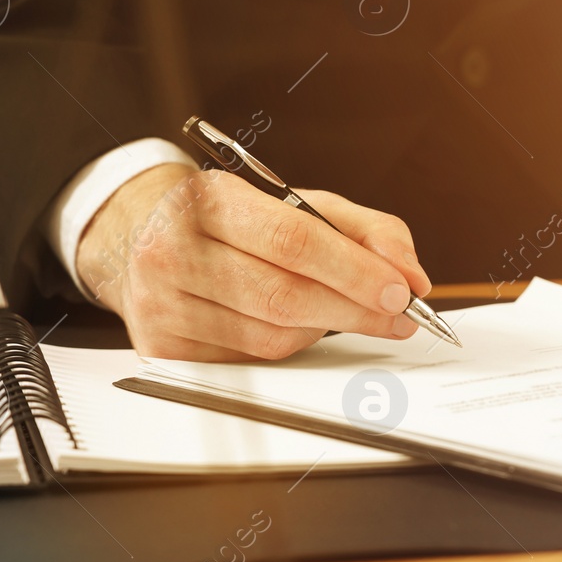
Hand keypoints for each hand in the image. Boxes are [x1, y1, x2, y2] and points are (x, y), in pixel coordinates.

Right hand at [76, 164, 431, 359]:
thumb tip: (412, 276)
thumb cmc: (236, 223)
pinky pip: (250, 361)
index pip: (292, 240)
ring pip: (271, 336)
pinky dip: (287, 347)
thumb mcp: (302, 205)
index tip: (401, 291)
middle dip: (354, 310)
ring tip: (344, 313)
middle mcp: (173, 249)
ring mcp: (161, 303)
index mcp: (209, 200)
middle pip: (283, 295)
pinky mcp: (162, 347)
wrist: (149, 239)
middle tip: (399, 316)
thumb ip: (368, 231)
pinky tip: (297, 326)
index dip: (354, 271)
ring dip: (323, 330)